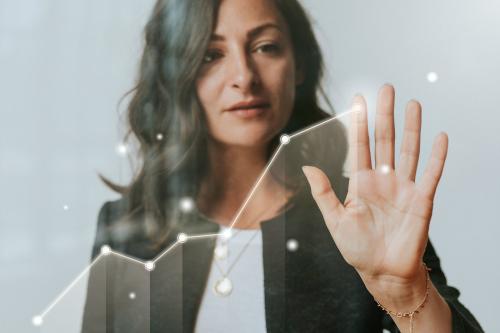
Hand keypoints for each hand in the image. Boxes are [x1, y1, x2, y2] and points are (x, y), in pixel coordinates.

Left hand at [302, 84, 447, 306]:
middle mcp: (384, 179)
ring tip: (412, 104)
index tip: (358, 100)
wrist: (382, 272)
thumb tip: (307, 167)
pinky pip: (432, 175)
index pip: (360, 145)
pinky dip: (437, 157)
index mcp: (361, 182)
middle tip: (387, 89)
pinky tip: (440, 137)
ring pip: (409, 151)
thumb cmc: (357, 248)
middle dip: (385, 115)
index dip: (359, 123)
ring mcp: (404, 188)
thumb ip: (323, 192)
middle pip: (385, 140)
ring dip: (412, 128)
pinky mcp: (422, 201)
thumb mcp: (334, 220)